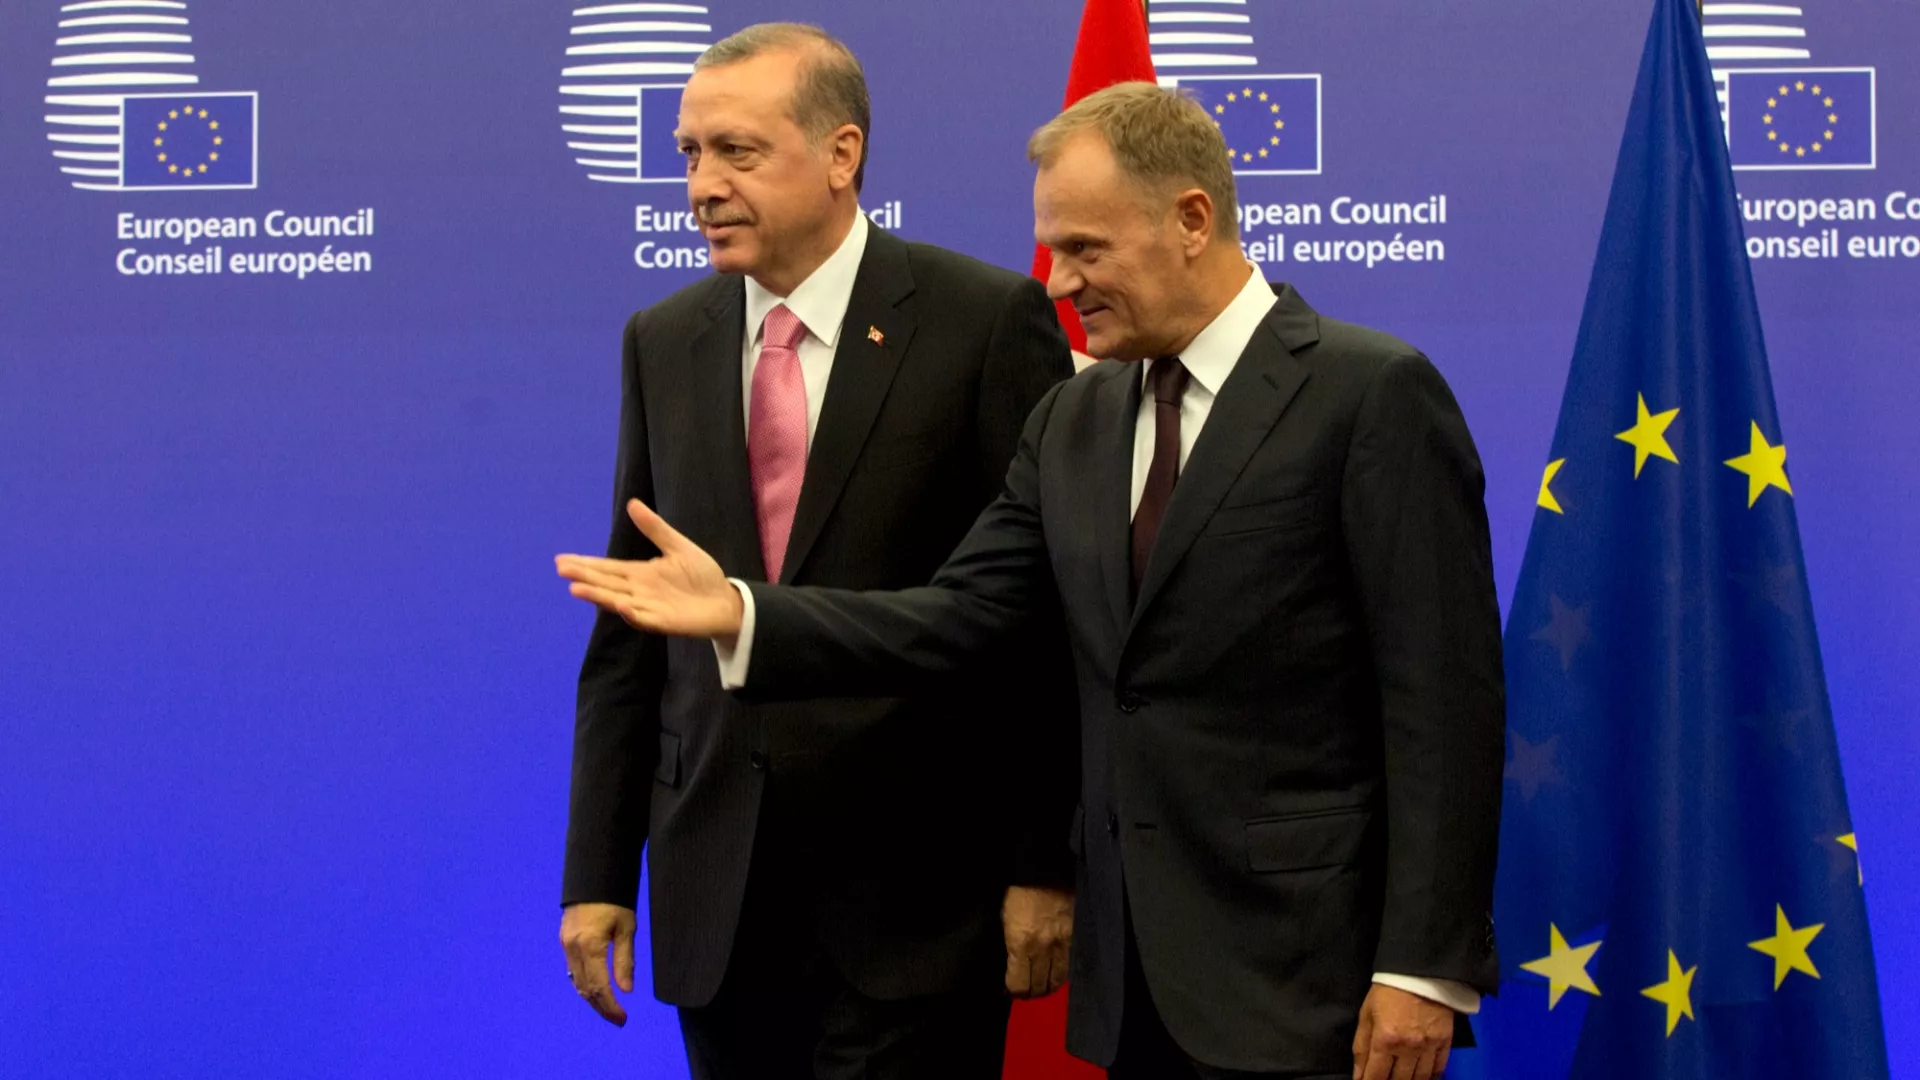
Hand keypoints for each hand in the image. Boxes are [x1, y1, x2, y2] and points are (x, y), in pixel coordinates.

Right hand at [556, 499, 742, 637]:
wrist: (725, 601)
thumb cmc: (701, 575)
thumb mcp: (678, 546)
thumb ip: (655, 529)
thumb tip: (632, 504)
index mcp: (640, 574)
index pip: (608, 568)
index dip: (586, 564)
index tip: (562, 560)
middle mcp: (639, 592)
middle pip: (606, 583)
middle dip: (584, 576)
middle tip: (561, 569)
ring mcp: (649, 608)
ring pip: (618, 601)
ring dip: (599, 596)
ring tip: (576, 588)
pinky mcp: (664, 622)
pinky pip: (644, 619)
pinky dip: (632, 614)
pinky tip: (621, 606)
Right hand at [560, 902, 636, 1026]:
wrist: (593, 876)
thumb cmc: (615, 900)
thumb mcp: (626, 929)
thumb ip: (624, 960)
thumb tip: (626, 990)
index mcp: (589, 947)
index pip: (598, 987)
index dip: (610, 1006)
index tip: (623, 1018)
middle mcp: (573, 949)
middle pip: (585, 989)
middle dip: (601, 1007)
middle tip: (618, 1019)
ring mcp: (565, 945)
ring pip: (576, 982)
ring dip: (592, 998)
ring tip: (609, 1009)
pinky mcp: (564, 940)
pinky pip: (572, 970)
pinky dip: (584, 984)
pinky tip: (596, 989)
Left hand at [1002, 885, 1072, 997]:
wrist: (1046, 868)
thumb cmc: (1019, 891)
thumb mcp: (1005, 919)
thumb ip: (1012, 945)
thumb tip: (1013, 965)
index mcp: (1020, 943)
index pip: (1019, 984)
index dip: (1014, 991)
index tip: (1011, 990)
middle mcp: (1043, 948)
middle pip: (1040, 986)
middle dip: (1032, 993)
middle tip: (1027, 992)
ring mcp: (1063, 944)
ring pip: (1058, 980)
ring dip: (1049, 986)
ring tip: (1043, 986)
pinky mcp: (1077, 937)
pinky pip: (1071, 964)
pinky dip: (1064, 972)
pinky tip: (1058, 971)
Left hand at [1352, 984, 1453, 1079]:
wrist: (1419, 972)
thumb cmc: (1387, 991)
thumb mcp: (1366, 1015)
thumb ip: (1361, 1047)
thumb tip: (1358, 1075)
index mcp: (1385, 1040)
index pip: (1376, 1076)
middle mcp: (1408, 1048)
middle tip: (1384, 1079)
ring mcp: (1429, 1047)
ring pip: (1420, 1079)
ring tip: (1401, 1079)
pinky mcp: (1445, 1042)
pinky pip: (1439, 1068)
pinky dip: (1430, 1077)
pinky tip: (1422, 1077)